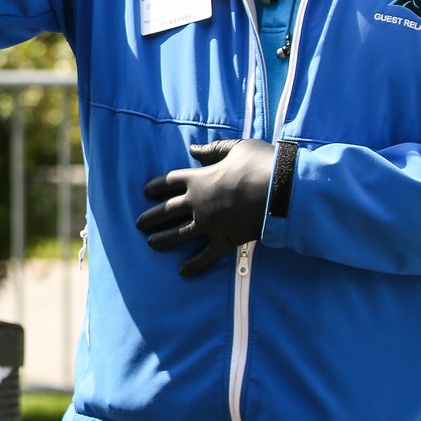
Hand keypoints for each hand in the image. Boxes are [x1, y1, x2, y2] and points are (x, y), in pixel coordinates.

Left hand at [136, 139, 273, 277]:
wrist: (282, 190)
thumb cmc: (261, 165)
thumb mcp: (237, 148)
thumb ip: (213, 149)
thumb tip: (192, 150)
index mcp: (199, 178)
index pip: (170, 181)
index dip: (156, 186)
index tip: (146, 192)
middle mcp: (198, 202)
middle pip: (167, 210)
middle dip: (152, 217)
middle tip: (139, 224)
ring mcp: (209, 223)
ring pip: (179, 234)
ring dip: (163, 239)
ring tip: (151, 243)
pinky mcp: (225, 239)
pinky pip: (206, 256)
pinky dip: (195, 265)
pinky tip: (182, 272)